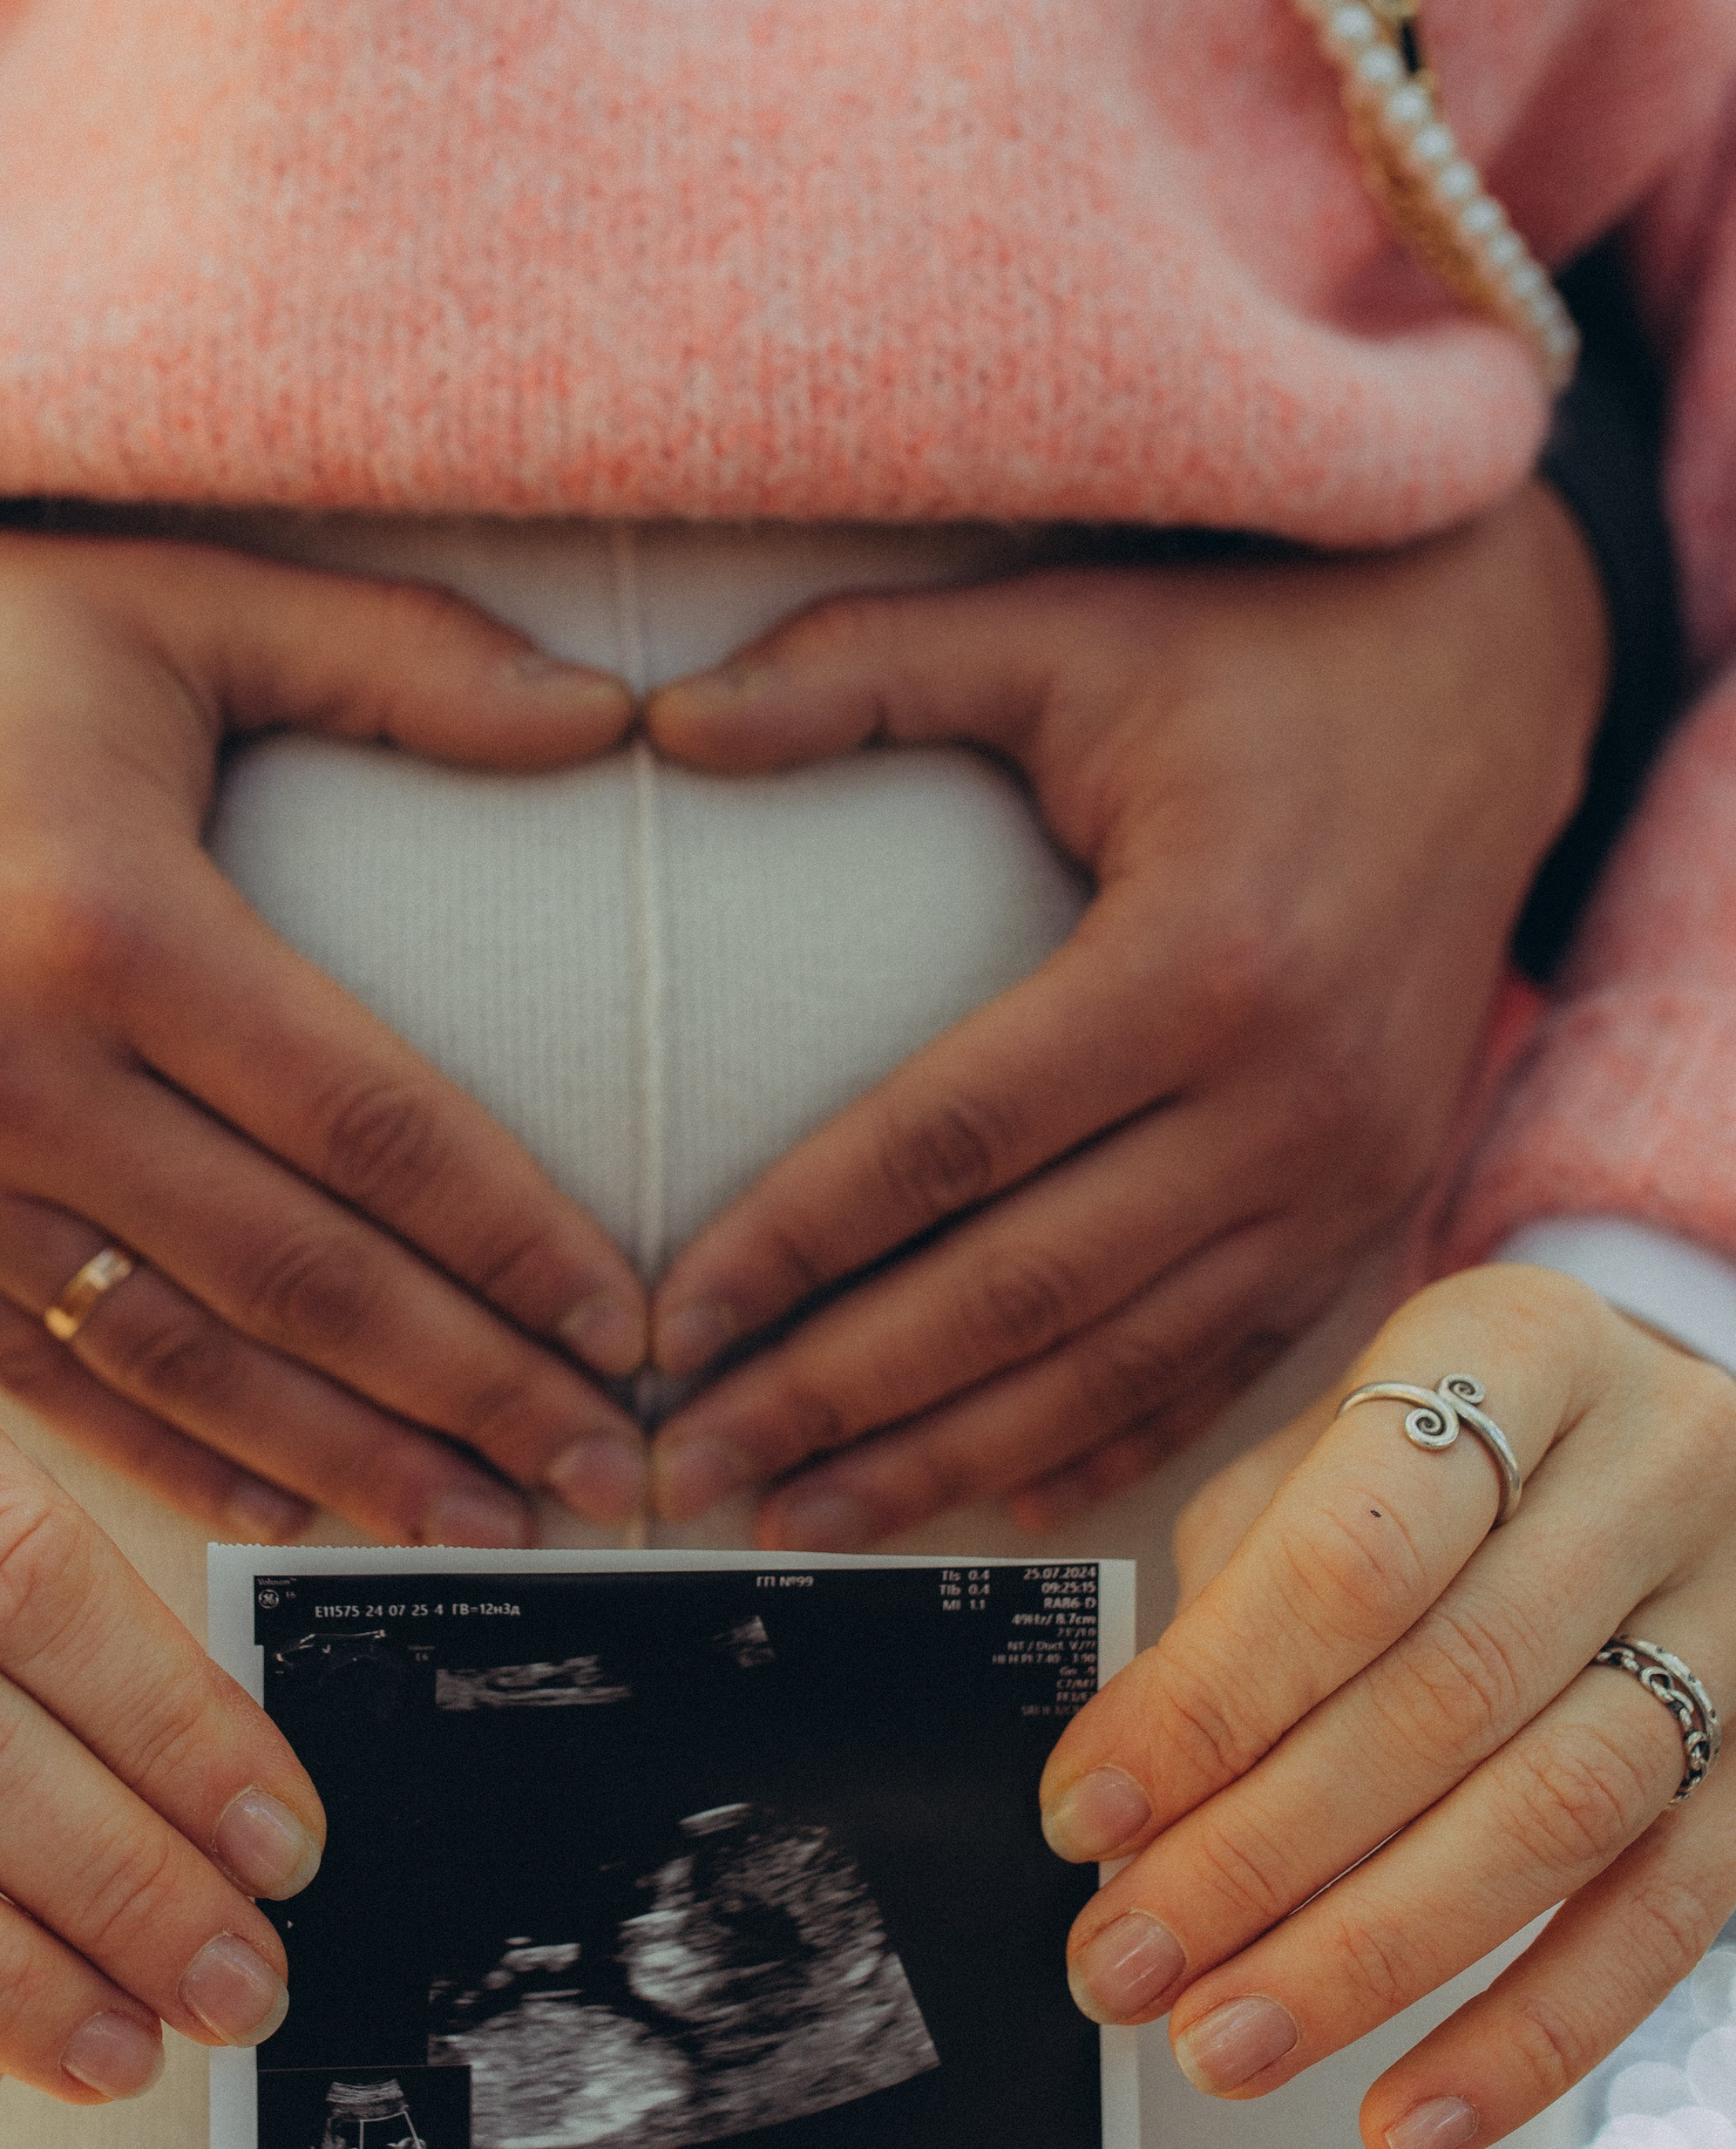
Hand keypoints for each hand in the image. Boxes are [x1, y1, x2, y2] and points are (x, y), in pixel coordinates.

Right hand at [0, 458, 650, 1541]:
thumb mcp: (184, 599)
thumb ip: (406, 660)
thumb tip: (617, 714)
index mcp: (114, 921)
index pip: (370, 1126)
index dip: (514, 1241)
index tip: (627, 1324)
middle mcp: (11, 1071)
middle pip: (296, 1277)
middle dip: (471, 1391)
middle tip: (604, 1471)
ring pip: (177, 1363)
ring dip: (347, 1461)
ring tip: (486, 1525)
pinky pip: (38, 1378)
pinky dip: (169, 1459)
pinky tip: (291, 1514)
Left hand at [637, 485, 1607, 1545]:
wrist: (1490, 682)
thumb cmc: (1254, 653)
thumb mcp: (1060, 627)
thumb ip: (858, 670)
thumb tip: (658, 721)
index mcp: (1201, 960)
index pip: (951, 1143)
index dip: (796, 1244)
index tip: (666, 1321)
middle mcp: (1290, 1099)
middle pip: (1023, 1294)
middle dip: (838, 1398)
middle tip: (685, 1464)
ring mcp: (1347, 1177)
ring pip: (1118, 1367)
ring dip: (947, 1459)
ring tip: (796, 1521)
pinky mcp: (1373, 1212)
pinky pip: (1223, 1370)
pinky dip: (1101, 1449)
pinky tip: (982, 1503)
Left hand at [1040, 1264, 1735, 2148]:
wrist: (1660, 1431)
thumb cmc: (1450, 1455)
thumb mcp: (1329, 1453)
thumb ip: (1234, 1596)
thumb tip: (1125, 1806)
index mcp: (1520, 1349)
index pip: (1355, 1547)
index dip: (1209, 1698)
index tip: (1086, 1815)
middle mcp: (1657, 1466)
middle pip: (1445, 1694)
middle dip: (1258, 1857)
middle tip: (1125, 1966)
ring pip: (1556, 1814)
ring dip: (1368, 1958)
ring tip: (1223, 2043)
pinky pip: (1665, 1922)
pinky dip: (1524, 2040)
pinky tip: (1403, 2121)